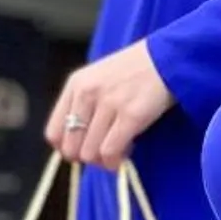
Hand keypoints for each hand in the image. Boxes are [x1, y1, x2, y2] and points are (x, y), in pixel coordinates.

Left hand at [45, 40, 175, 170]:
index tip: (84, 149)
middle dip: (87, 158)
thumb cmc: (134, 72)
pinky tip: (127, 151)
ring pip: (90, 153)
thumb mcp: (97, 79)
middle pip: (70, 148)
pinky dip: (116, 160)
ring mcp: (108, 103)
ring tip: (119, 150)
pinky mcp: (131, 115)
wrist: (166, 58)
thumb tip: (77, 145)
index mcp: (75, 85)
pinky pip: (110, 151)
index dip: (67, 149)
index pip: (53, 133)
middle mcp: (86, 93)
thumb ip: (83, 105)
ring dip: (104, 161)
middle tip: (104, 153)